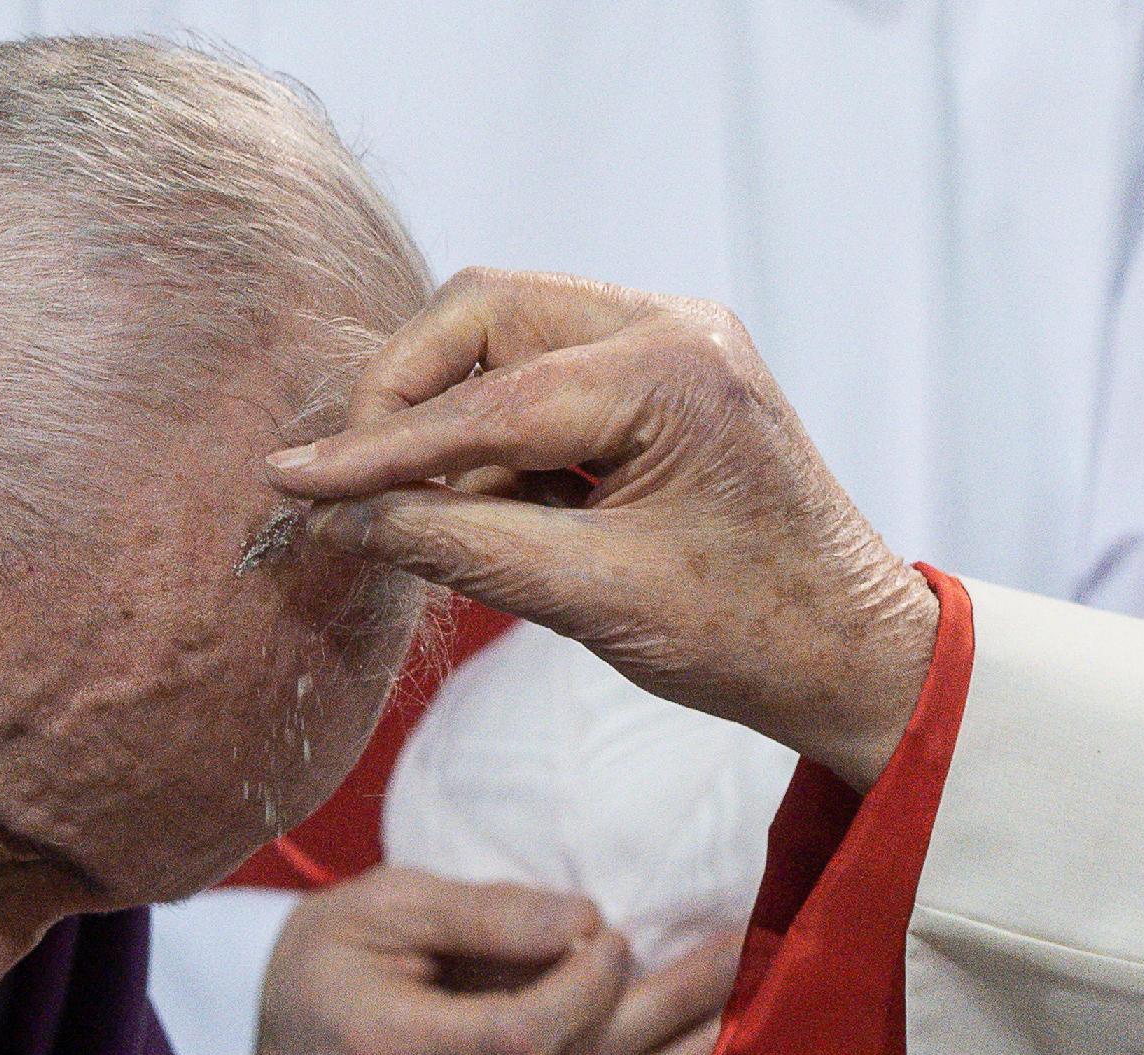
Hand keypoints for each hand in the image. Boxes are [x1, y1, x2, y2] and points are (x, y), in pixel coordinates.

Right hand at [254, 865, 739, 1054]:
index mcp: (390, 1052)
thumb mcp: (382, 906)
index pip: (522, 1038)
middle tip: (743, 953)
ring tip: (747, 1003)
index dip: (586, 988)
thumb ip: (485, 914)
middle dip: (673, 1015)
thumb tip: (585, 918)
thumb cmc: (315, 955)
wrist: (254, 1039)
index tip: (613, 930)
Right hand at [266, 269, 938, 790]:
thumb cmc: (749, 636)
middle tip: (348, 485)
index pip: (488, 397)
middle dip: (404, 396)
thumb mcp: (594, 601)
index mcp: (672, 372)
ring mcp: (668, 342)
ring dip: (448, 420)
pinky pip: (540, 376)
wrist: (851, 653)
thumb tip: (341, 522)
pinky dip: (494, 436)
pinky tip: (489, 506)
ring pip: (503, 338)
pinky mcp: (658, 376)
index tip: (292, 480)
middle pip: (482, 313)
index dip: (378, 447)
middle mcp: (671, 328)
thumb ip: (461, 548)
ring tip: (427, 516)